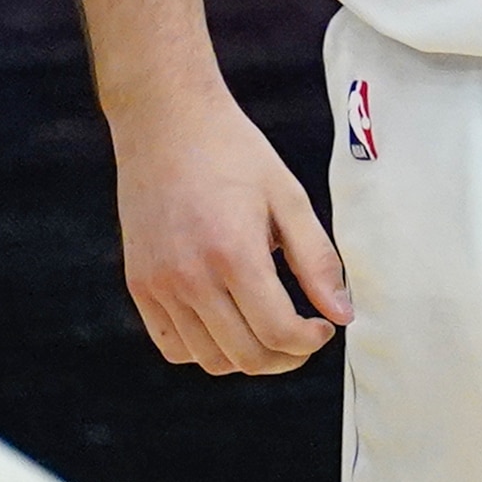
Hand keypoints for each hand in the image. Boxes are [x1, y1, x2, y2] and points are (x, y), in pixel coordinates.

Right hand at [114, 91, 351, 372]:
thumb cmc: (232, 151)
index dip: (309, 342)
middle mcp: (191, 277)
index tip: (323, 327)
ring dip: (247, 357)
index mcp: (234, 253)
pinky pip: (173, 346)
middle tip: (303, 337)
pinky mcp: (139, 284)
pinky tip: (227, 323)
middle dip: (286, 357)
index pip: (278, 332)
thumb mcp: (288, 196)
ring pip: (209, 360)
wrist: (165, 121)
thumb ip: (317, 260)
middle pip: (246, 356)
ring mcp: (159, 285)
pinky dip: (205, 349)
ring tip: (267, 330)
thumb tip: (342, 313)